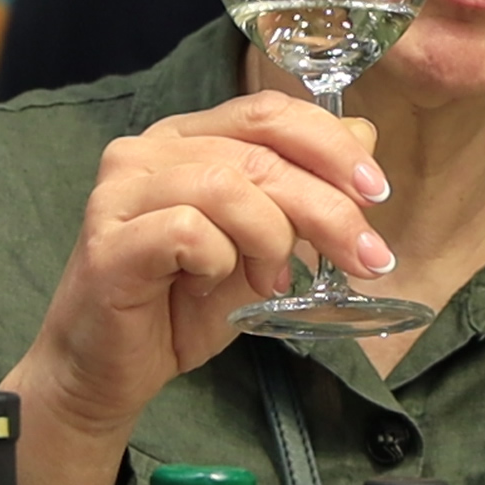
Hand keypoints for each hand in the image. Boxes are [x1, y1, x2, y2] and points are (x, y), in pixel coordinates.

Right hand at [1, 90, 392, 484]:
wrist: (106, 373)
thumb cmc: (180, 306)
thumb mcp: (263, 244)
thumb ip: (304, 189)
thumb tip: (364, 138)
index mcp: (187, 138)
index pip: (269, 111)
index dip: (331, 145)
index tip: (377, 192)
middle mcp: (148, 150)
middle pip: (259, 151)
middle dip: (327, 205)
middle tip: (365, 256)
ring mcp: (122, 191)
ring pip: (228, 184)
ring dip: (272, 238)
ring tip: (272, 282)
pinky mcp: (109, 240)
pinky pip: (189, 230)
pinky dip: (221, 261)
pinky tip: (210, 287)